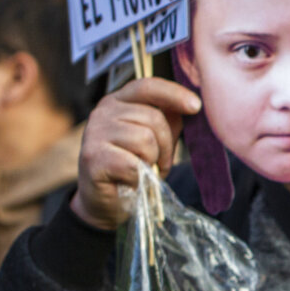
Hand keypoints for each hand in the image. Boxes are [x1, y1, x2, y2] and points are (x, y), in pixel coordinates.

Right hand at [72, 77, 200, 229]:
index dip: (174, 93)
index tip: (196, 106)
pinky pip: (133, 164)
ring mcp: (94, 133)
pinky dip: (139, 177)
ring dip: (152, 161)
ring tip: (143, 171)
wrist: (108, 203)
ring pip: (145, 140)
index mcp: (118, 101)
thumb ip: (168, 119)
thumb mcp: (155, 138)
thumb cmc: (134, 167)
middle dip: (166, 145)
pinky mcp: (92, 158)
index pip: (147, 86)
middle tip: (159, 163)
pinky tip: (130, 181)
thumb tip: (193, 105)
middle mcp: (103, 112)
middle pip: (152, 118)